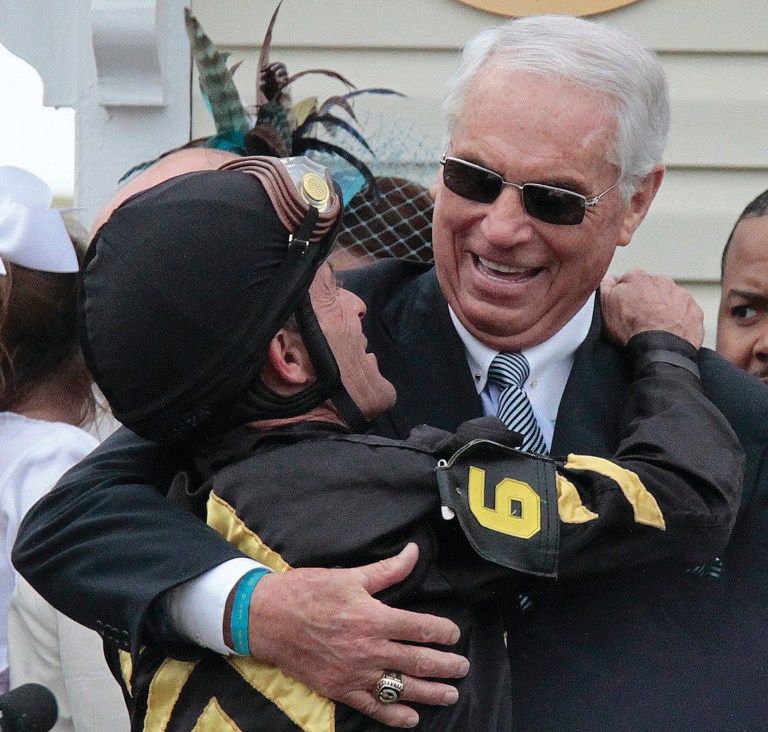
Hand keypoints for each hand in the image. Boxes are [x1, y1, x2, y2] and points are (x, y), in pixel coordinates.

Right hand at [247, 543, 468, 728]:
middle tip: (463, 668)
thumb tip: (413, 552)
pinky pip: (373, 707)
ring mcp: (355, 673)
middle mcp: (369, 649)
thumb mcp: (349, 576)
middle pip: (418, 661)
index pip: (421, 628)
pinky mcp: (340, 689)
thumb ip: (387, 570)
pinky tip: (412, 718)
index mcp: (374, 617)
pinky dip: (395, 716)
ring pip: (402, 688)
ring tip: (450, 695)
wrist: (267, 618)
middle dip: (446, 666)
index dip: (443, 632)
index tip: (453, 634)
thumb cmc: (308, 591)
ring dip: (431, 693)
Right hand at [601, 269, 703, 347]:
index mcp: (638, 277)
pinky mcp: (695, 310)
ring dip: (664, 310)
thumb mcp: (605, 307)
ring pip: (670, 299)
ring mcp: (681, 295)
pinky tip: (669, 333)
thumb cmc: (630, 328)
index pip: (629, 281)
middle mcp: (661, 281)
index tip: (624, 310)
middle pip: (651, 288)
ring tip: (655, 329)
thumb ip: (604, 287)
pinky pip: (686, 313)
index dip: (625, 297)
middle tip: (640, 320)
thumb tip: (607, 278)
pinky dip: (679, 321)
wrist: (658, 348)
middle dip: (647, 301)